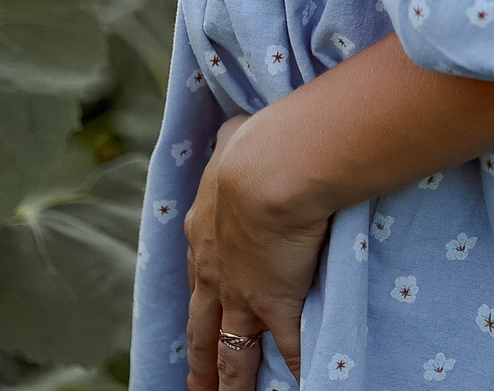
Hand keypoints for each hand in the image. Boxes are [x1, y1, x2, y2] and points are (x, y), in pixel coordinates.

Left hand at [184, 114, 326, 389]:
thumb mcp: (233, 140)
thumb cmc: (255, 149)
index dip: (199, 301)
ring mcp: (243, 297)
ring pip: (231, 352)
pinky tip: (301, 383)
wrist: (270, 172)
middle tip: (192, 385)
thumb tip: (237, 129)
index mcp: (204, 238)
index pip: (198, 280)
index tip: (198, 319)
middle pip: (202, 330)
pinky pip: (285, 350)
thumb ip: (234, 141)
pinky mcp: (274, 309)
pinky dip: (293, 369)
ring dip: (228, 380)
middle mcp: (215, 276)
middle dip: (198, 360)